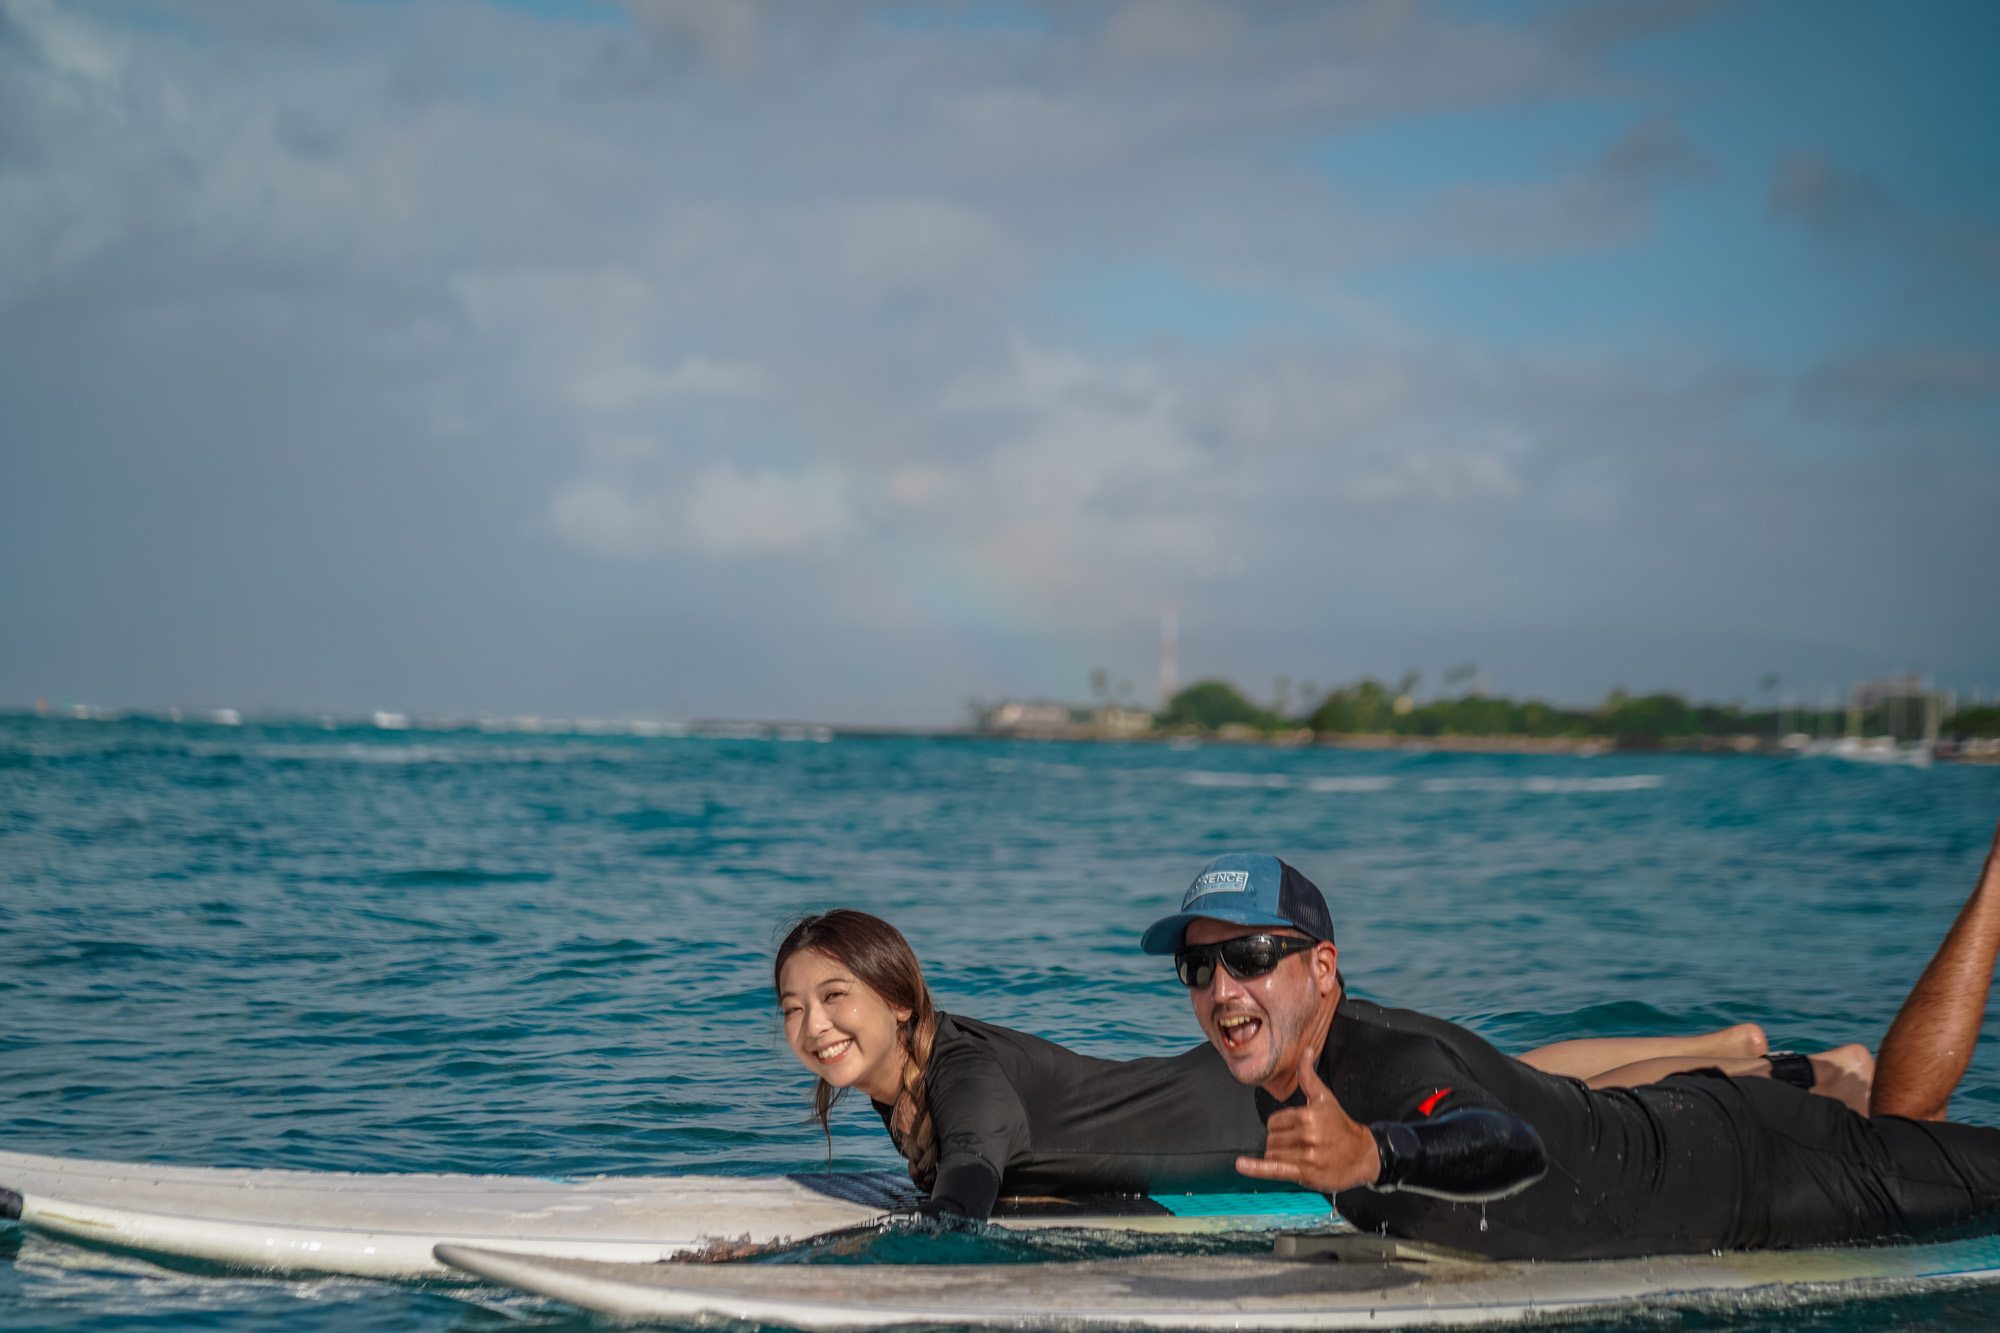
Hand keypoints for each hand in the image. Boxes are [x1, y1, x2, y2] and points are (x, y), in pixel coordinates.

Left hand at [1236, 1046, 1380, 1194]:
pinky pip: (1273, 1170)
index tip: (1296, 1128)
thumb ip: (1308, 1075)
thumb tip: (1305, 1051)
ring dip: (1279, 1156)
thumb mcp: (1324, 1097)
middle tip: (1300, 1142)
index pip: (1273, 1121)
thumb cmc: (1340, 1126)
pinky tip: (1241, 1164)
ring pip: (1271, 1154)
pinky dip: (1255, 1168)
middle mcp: (1306, 1136)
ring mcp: (1305, 1156)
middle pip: (1271, 1139)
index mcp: (1307, 1116)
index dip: (1281, 1125)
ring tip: (1299, 1154)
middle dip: (1281, 1140)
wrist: (1362, 1154)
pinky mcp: (1304, 1173)